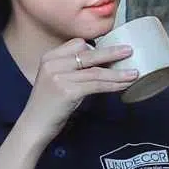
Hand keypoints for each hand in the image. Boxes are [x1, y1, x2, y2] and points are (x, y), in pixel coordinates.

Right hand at [16, 37, 136, 138]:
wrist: (34, 125)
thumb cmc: (48, 106)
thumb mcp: (55, 80)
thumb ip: (71, 69)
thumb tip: (100, 65)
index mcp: (50, 57)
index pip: (77, 43)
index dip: (96, 47)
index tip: (112, 50)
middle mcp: (53, 63)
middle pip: (89, 54)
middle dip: (112, 52)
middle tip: (129, 50)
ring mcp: (59, 77)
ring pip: (96, 71)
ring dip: (118, 73)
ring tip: (134, 73)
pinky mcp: (67, 91)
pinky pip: (96, 85)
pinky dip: (113, 85)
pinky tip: (124, 85)